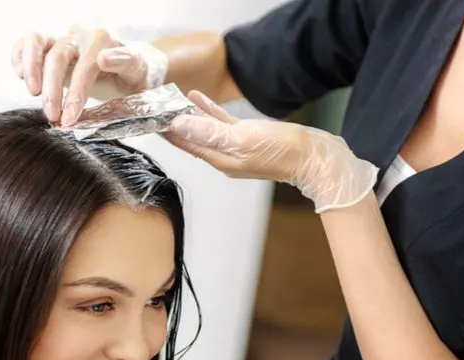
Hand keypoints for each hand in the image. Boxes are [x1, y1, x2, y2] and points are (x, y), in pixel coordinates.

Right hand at [11, 25, 167, 125]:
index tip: (70, 119)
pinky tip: (21, 78)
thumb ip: (126, 61)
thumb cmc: (132, 73)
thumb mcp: (138, 71)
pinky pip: (26, 42)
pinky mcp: (47, 44)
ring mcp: (61, 37)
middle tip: (53, 117)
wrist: (126, 67)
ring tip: (33, 93)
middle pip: (57, 56)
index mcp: (102, 39)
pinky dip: (19, 57)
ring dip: (30, 68)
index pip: (85, 65)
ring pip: (36, 41)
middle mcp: (79, 34)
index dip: (76, 93)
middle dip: (53, 90)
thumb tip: (104, 57)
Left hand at [166, 91, 378, 212]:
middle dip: (172, 122)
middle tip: (154, 105)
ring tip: (170, 98)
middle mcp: (224, 155)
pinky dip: (208, 111)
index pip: (184, 143)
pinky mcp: (248, 137)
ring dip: (188, 114)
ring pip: (204, 128)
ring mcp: (236, 146)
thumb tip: (179, 125)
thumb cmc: (282, 152)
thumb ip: (209, 132)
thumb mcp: (241, 140)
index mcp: (219, 159)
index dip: (166, 130)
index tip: (148, 116)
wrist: (314, 158)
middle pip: (191, 136)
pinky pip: (221, 123)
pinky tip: (198, 97)